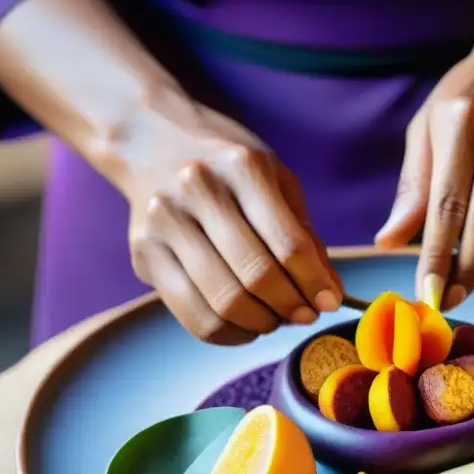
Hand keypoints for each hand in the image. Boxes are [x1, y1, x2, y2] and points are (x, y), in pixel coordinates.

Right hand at [123, 100, 341, 344]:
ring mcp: (165, 222)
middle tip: (304, 315)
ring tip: (275, 318)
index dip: (314, 283)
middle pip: (256, 276)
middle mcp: (198, 190)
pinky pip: (193, 315)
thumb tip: (330, 296)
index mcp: (243, 168)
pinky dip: (228, 332)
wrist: (151, 141)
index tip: (329, 304)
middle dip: (290, 307)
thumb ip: (306, 237)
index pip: (289, 243)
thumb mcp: (277, 183)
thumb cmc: (228, 168)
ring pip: (224, 302)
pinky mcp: (144, 254)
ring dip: (261, 323)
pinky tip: (244, 325)